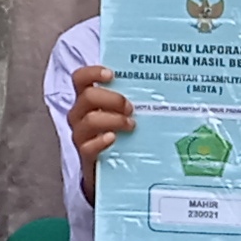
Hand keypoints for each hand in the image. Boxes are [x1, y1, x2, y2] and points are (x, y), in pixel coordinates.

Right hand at [66, 65, 133, 199]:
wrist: (109, 167)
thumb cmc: (118, 132)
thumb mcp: (119, 112)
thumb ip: (128, 99)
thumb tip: (161, 86)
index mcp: (86, 99)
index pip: (80, 78)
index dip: (93, 73)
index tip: (112, 75)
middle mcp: (79, 114)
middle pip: (88, 96)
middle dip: (113, 99)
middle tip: (130, 107)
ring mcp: (80, 134)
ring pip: (90, 120)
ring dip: (114, 119)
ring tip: (131, 125)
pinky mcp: (85, 154)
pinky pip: (89, 146)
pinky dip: (102, 140)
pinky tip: (114, 139)